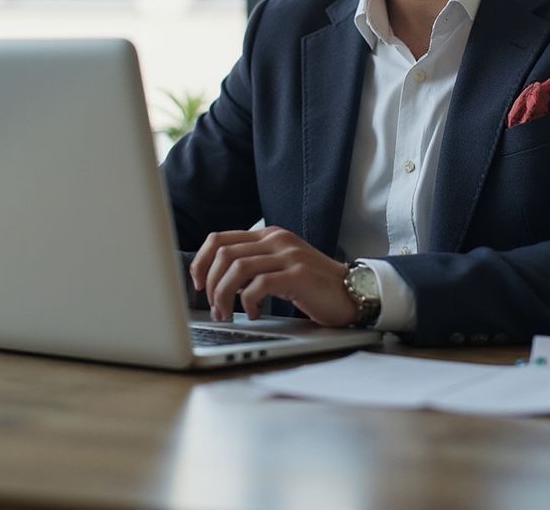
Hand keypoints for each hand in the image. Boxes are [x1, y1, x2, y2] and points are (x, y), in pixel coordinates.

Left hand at [188, 226, 357, 326]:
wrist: (352, 292)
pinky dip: (248, 303)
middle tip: (214, 308)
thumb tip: (214, 281)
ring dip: (224, 295)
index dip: (200, 262)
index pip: (219, 238)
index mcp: (267, 235)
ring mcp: (288, 254)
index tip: (197, 285)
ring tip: (227, 314)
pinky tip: (253, 314)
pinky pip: (259, 285)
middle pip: (224, 254)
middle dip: (210, 284)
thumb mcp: (279, 267)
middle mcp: (276, 239)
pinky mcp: (298, 274)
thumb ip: (253, 265)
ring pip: (237, 268)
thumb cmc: (312, 286)